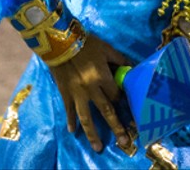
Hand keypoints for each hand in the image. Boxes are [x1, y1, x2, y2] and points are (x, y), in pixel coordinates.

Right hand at [49, 33, 133, 153]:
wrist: (59, 42)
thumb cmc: (85, 43)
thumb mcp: (106, 48)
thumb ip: (119, 59)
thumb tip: (131, 67)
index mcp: (103, 76)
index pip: (116, 95)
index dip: (123, 103)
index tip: (129, 112)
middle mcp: (91, 88)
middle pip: (106, 111)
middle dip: (116, 126)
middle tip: (124, 142)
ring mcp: (77, 93)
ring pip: (86, 117)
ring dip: (92, 134)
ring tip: (97, 147)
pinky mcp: (65, 93)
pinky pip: (69, 110)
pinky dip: (70, 121)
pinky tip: (72, 131)